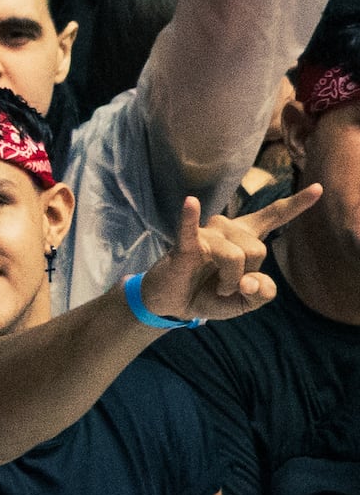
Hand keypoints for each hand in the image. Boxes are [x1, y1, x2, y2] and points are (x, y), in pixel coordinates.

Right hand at [140, 185, 318, 324]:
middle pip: (257, 249)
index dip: (297, 204)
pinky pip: (191, 232)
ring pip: (235, 257)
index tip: (318, 188)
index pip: (274, 216)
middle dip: (245, 276)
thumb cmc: (211, 296)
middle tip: (227, 286)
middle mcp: (228, 230)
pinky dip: (189, 217)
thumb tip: (249, 281)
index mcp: (246, 238)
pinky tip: (190, 202)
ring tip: (215, 287)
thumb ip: (263, 293)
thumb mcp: (248, 302)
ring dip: (228, 281)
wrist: (177, 305)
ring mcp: (207, 235)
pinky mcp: (186, 246)